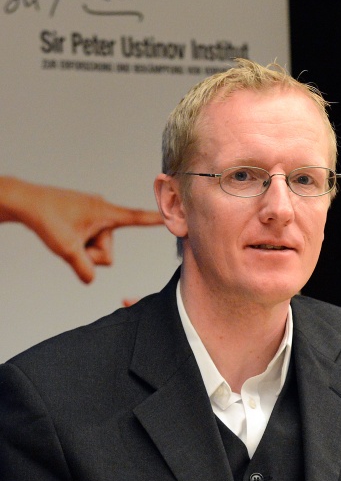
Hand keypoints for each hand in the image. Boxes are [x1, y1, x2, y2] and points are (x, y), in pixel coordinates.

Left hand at [1, 176, 161, 282]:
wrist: (25, 201)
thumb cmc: (47, 218)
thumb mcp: (66, 250)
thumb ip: (84, 269)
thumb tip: (90, 279)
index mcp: (105, 213)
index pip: (137, 219)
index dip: (156, 221)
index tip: (174, 217)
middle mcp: (103, 211)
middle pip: (109, 250)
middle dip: (91, 254)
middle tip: (71, 243)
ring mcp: (93, 214)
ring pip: (97, 247)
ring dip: (82, 249)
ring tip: (65, 236)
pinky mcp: (84, 216)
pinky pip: (90, 238)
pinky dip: (79, 242)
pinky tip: (65, 232)